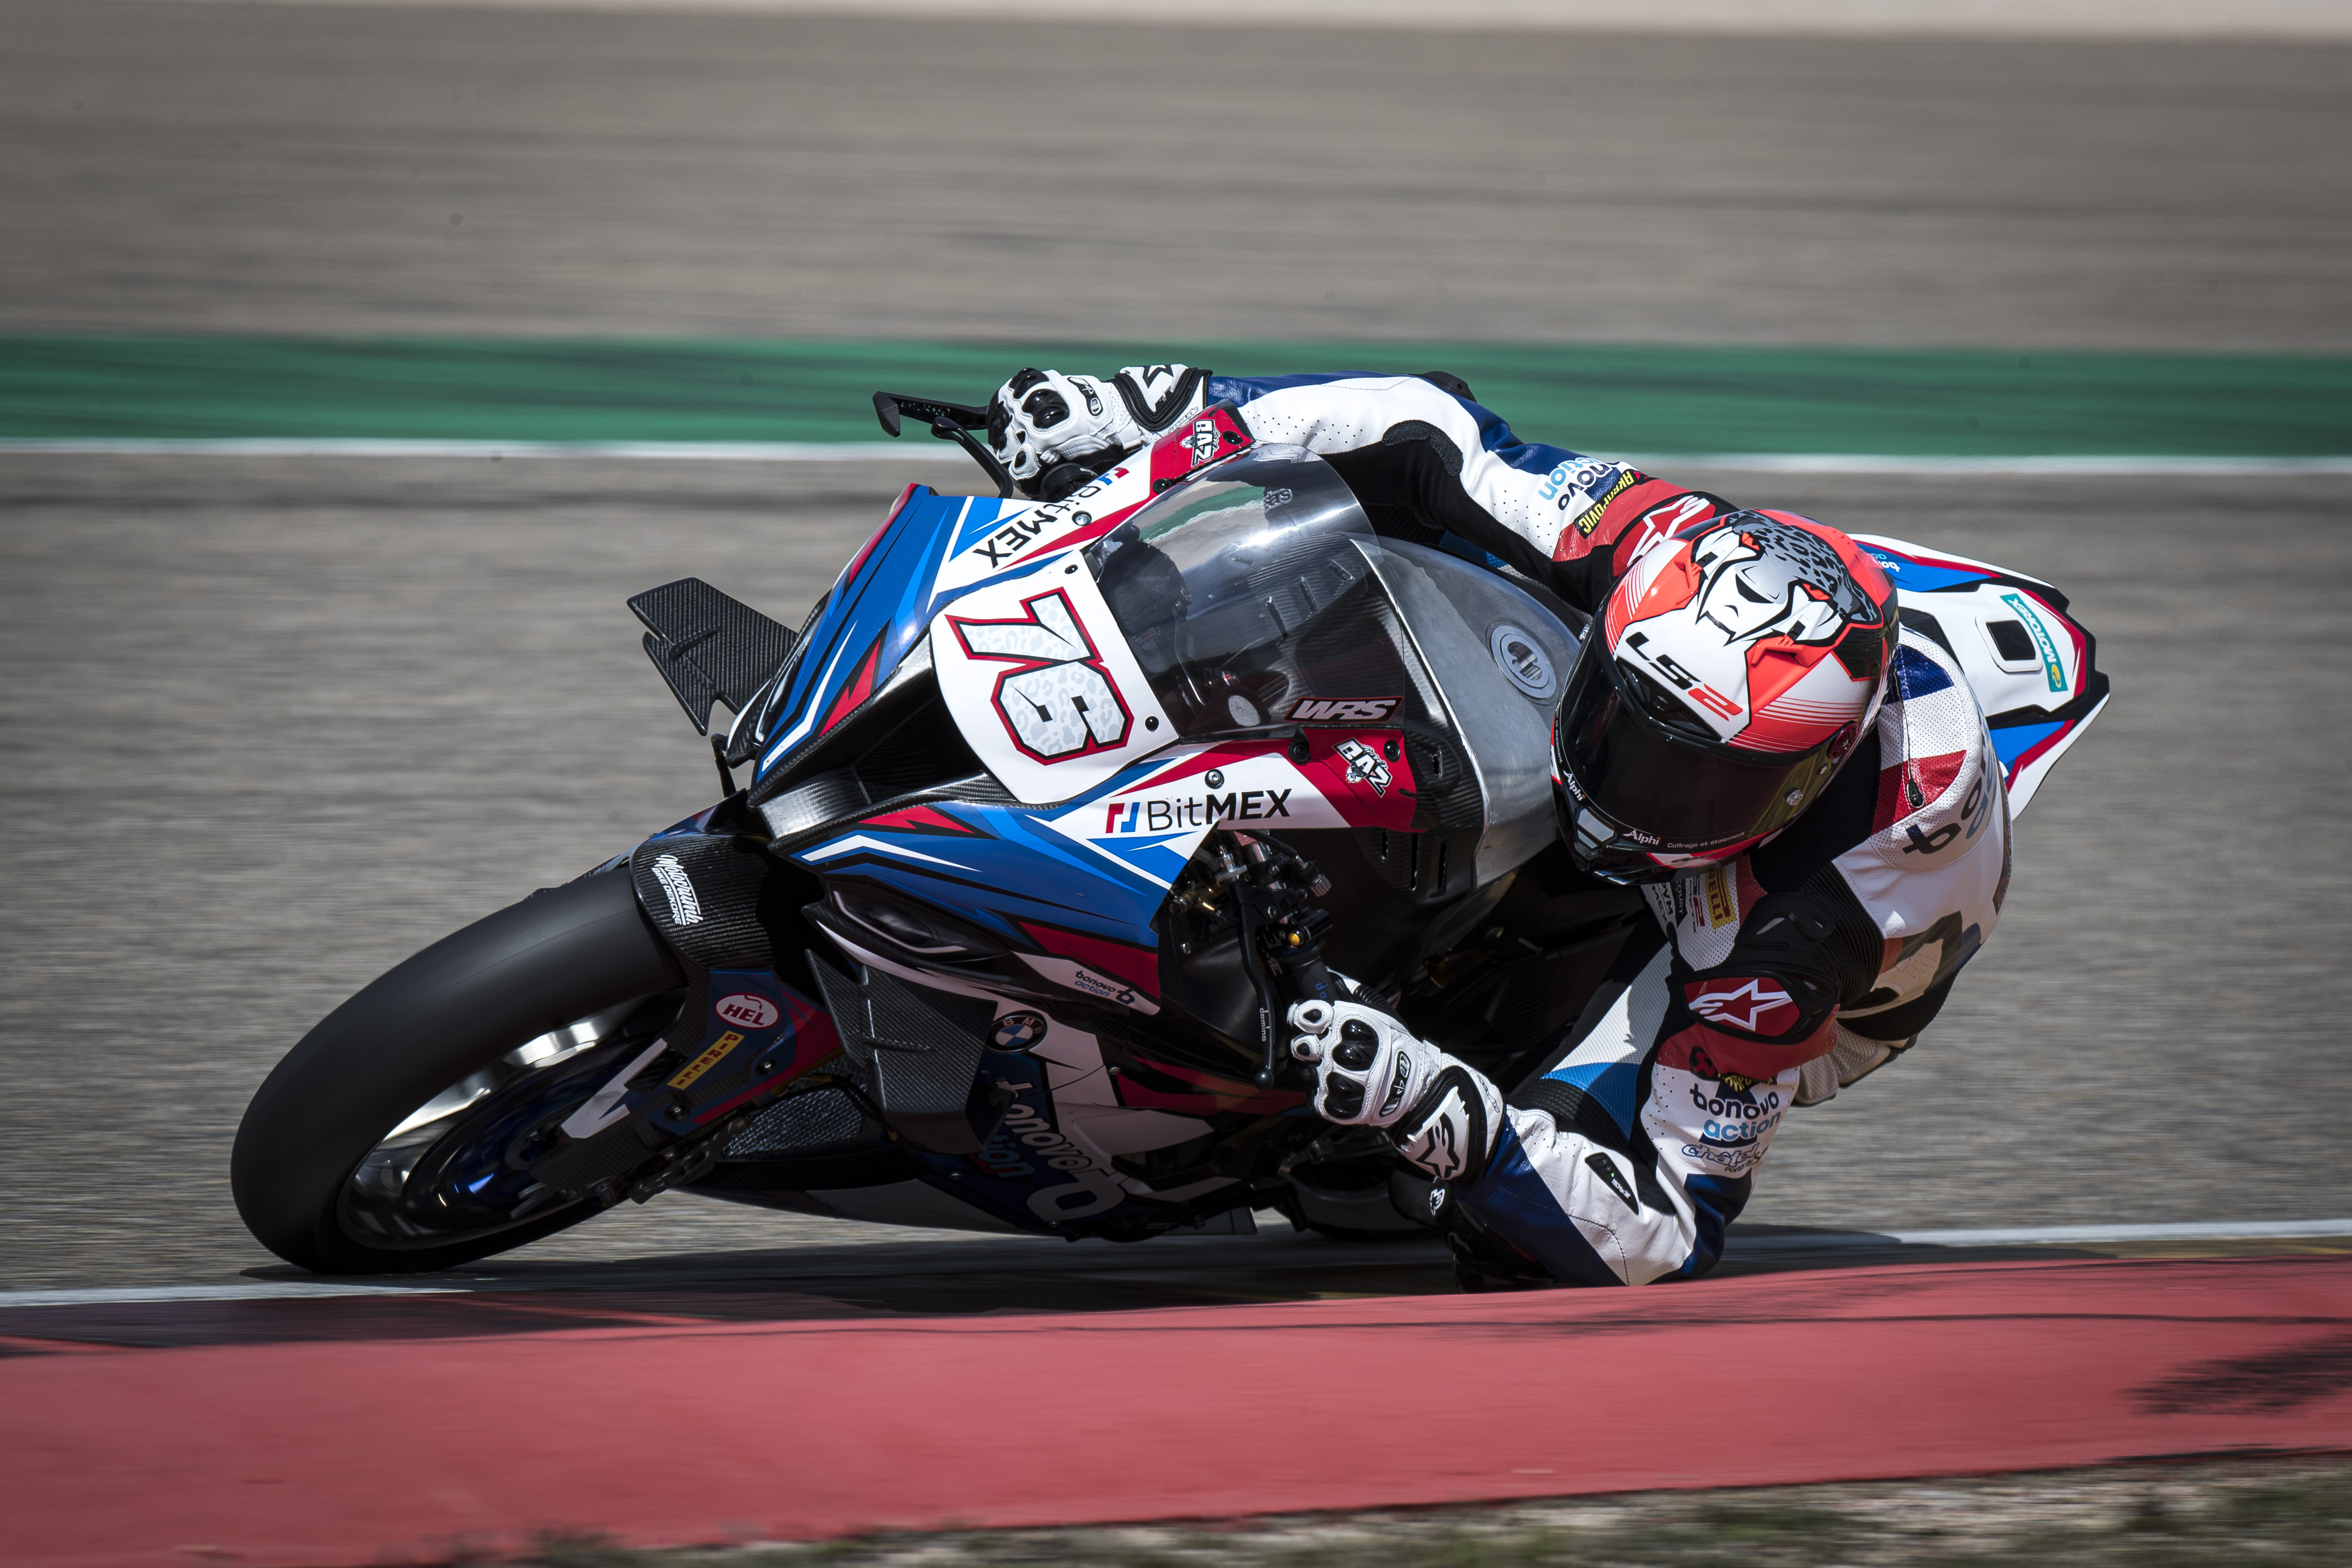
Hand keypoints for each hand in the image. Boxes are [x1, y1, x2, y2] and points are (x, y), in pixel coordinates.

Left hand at [1287, 1000, 1502, 1181]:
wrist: (1418, 1089)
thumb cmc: (1398, 1048)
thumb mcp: (1382, 1013)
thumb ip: (1354, 993)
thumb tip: (1330, 975)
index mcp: (1355, 1026)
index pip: (1312, 1016)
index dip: (1303, 1016)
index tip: (1305, 1018)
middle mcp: (1347, 1053)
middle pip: (1305, 1046)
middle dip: (1306, 1045)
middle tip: (1317, 1046)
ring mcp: (1344, 1083)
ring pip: (1308, 1073)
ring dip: (1314, 1069)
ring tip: (1330, 1067)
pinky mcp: (1343, 1108)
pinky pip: (1317, 1098)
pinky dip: (1320, 1092)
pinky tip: (1334, 1085)